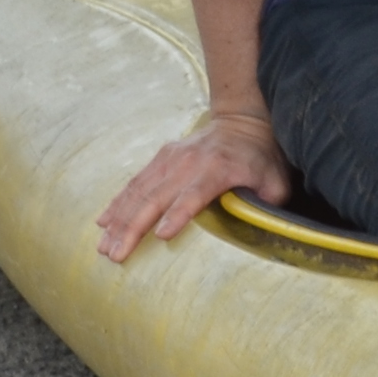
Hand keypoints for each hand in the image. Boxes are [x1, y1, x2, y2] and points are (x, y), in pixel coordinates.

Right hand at [98, 105, 286, 258]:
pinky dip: (118, 203)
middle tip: (115, 255)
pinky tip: (102, 223)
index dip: (177, 214)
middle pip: (156, 197)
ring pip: (139, 191)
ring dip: (119, 220)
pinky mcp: (161, 157)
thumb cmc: (260, 158)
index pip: (194, 194)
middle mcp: (189, 162)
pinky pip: (136, 182)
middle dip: (133, 228)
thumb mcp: (275, 180)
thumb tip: (263, 230)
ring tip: (103, 246)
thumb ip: (268, 204)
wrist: (242, 121)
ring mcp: (171, 158)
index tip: (160, 235)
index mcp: (218, 169)